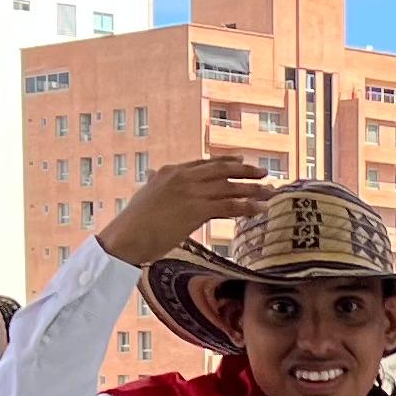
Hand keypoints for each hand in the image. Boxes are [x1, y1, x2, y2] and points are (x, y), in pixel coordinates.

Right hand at [100, 155, 270, 266]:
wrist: (126, 236)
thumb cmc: (133, 223)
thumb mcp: (145, 196)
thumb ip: (155, 185)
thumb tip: (153, 176)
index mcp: (170, 172)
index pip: (204, 164)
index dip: (225, 161)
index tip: (240, 159)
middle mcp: (183, 178)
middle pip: (221, 170)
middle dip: (245, 170)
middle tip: (263, 172)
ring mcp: (191, 192)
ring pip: (229, 188)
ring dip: (252, 189)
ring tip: (269, 192)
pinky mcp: (196, 210)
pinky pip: (229, 206)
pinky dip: (247, 206)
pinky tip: (259, 209)